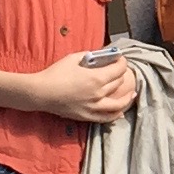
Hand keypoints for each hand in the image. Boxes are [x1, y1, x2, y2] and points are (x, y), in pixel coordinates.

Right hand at [24, 55, 139, 124]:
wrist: (41, 93)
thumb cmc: (55, 73)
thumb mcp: (73, 58)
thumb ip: (89, 56)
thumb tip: (100, 56)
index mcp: (96, 78)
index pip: (118, 70)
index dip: (122, 63)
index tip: (121, 59)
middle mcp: (98, 94)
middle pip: (118, 84)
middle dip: (122, 75)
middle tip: (121, 72)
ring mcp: (94, 107)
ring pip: (118, 105)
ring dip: (127, 98)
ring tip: (132, 94)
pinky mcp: (87, 116)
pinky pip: (106, 118)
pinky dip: (116, 115)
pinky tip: (120, 112)